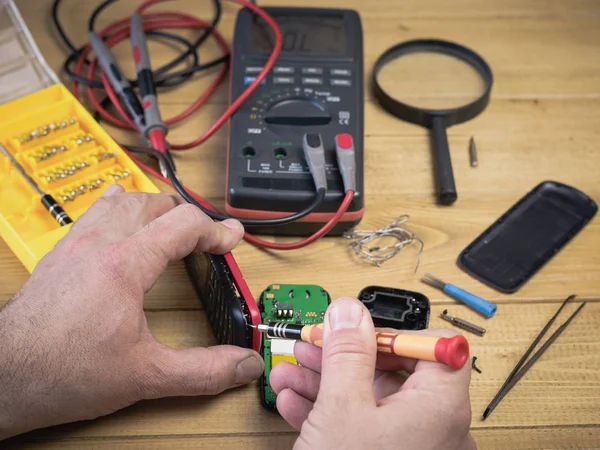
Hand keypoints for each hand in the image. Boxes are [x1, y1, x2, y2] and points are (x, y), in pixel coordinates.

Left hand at [0, 185, 263, 439]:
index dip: (216, 230)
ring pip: (123, 199)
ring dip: (154, 207)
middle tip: (205, 237)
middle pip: (155, 203)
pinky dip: (120, 209)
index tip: (230, 239)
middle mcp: (98, 243)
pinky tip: (121, 223)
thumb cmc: (61, 372)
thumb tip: (242, 366)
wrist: (2, 378)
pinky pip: (95, 212)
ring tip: (171, 223)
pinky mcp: (59, 254)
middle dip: (188, 216)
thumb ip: (202, 371)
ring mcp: (75, 244)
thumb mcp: (145, 375)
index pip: (183, 224)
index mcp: (124, 264)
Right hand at [270, 297, 475, 449]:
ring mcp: (408, 448)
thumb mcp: (342, 408)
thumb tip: (350, 312)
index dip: (393, 331)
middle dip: (343, 354)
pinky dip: (328, 410)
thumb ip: (348, 352)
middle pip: (392, 370)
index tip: (357, 328)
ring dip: (325, 380)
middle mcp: (433, 428)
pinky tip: (295, 401)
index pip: (435, 348)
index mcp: (440, 408)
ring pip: (368, 398)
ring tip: (292, 370)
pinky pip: (359, 425)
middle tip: (314, 343)